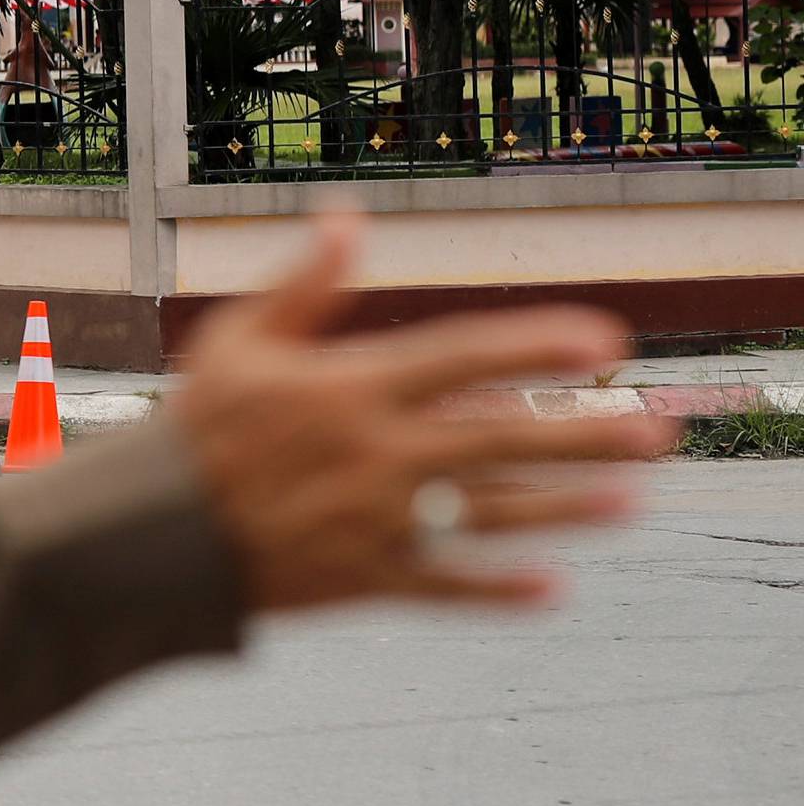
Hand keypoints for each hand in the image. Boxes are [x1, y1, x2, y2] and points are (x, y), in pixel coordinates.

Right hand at [176, 217, 668, 614]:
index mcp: (348, 389)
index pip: (462, 357)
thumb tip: (346, 215)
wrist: (148, 533)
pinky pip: (443, 588)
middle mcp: (374, 455)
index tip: (603, 341)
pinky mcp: (362, 580)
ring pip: (488, 515)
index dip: (535, 344)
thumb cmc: (192, 426)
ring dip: (564, 509)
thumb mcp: (238, 341)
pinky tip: (552, 589)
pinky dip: (497, 591)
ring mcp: (374, 523)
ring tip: (628, 501)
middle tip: (656, 432)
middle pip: (500, 439)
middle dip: (584, 435)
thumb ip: (305, 284)